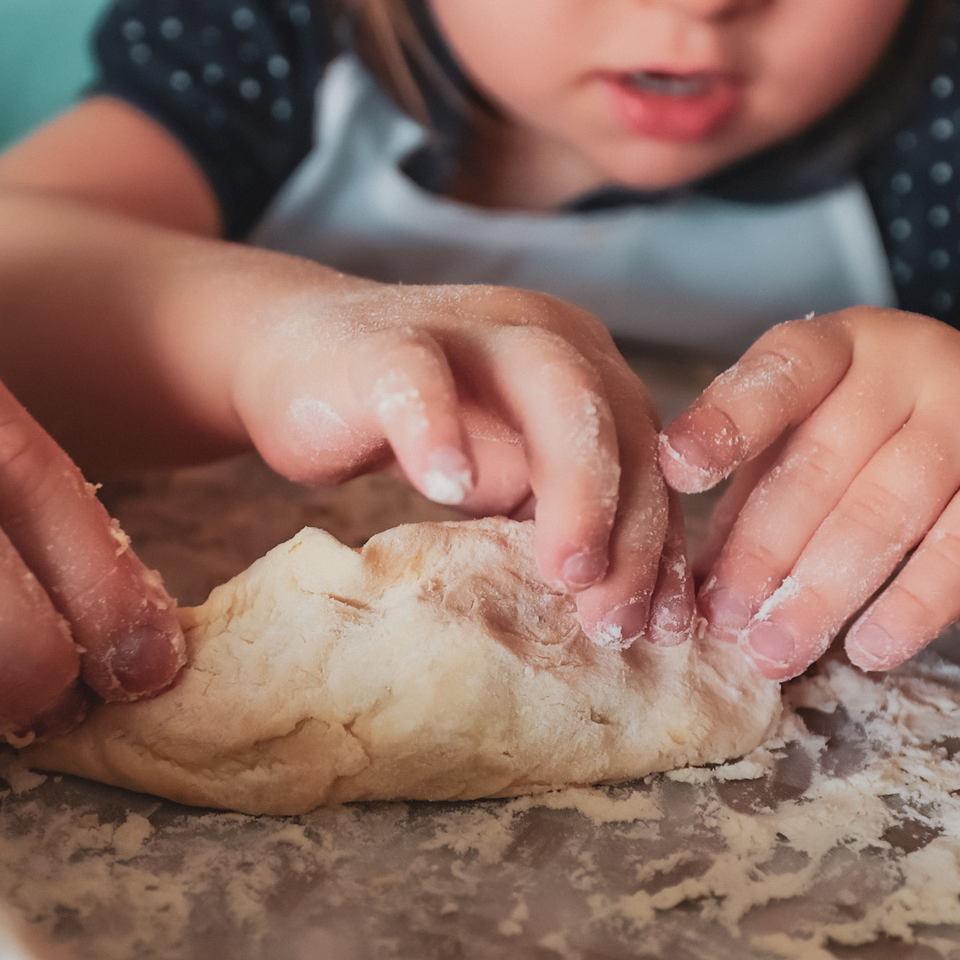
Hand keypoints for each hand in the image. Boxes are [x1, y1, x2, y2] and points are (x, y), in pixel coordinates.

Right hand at [233, 282, 685, 644]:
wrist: (294, 356)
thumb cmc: (424, 426)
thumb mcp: (511, 473)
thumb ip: (565, 515)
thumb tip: (635, 618)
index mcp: (590, 367)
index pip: (649, 457)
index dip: (663, 544)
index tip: (665, 631)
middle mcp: (546, 335)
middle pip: (620, 420)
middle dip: (632, 526)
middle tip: (615, 620)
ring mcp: (469, 328)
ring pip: (553, 386)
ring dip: (575, 485)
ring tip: (567, 572)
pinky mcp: (385, 341)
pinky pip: (420, 377)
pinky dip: (440, 430)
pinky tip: (448, 489)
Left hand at [660, 309, 959, 680]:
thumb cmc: (890, 459)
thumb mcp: (817, 453)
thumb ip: (756, 500)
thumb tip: (694, 588)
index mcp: (845, 344)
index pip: (782, 371)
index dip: (728, 420)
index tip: (677, 469)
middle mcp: (916, 360)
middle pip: (824, 463)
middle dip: (764, 552)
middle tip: (724, 621)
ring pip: (884, 513)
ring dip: (820, 593)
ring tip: (774, 652)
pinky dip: (908, 609)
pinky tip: (869, 650)